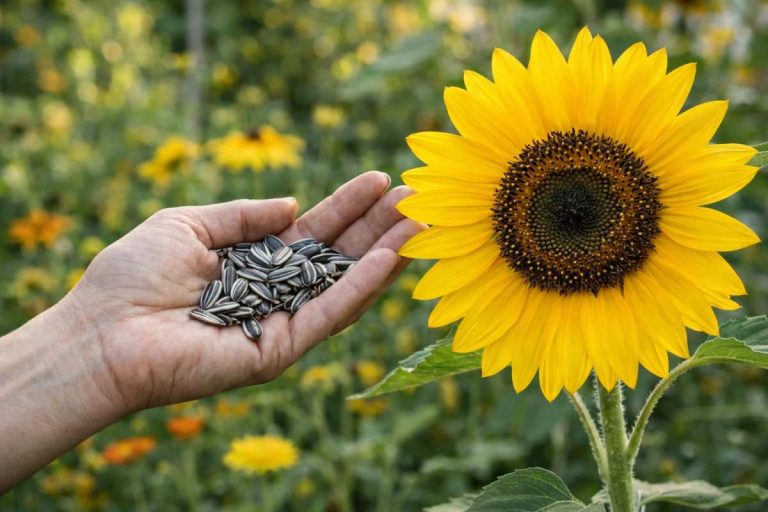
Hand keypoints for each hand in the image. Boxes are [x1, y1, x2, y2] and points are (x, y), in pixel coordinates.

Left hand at [67, 172, 419, 411]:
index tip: (382, 179)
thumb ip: (243, 215)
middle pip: (339, 257)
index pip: (314, 231)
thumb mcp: (189, 223)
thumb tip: (292, 204)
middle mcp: (275, 293)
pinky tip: (387, 258)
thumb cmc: (132, 276)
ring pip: (344, 287)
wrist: (100, 333)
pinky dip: (360, 288)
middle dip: (378, 227)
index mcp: (255, 262)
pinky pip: (328, 316)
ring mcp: (282, 324)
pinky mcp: (280, 350)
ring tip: (420, 223)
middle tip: (418, 198)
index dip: (348, 205)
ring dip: (384, 255)